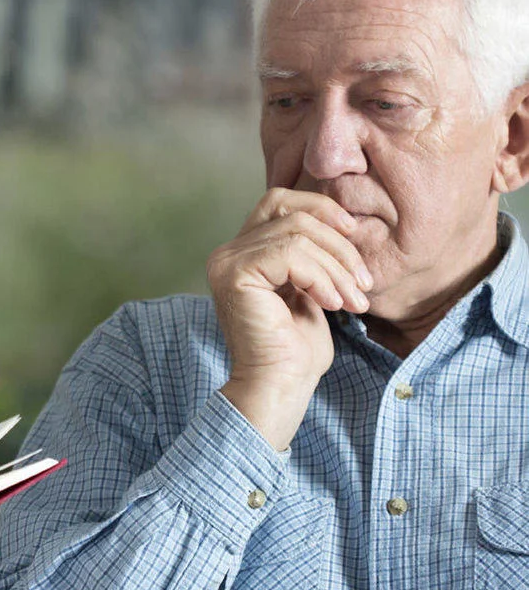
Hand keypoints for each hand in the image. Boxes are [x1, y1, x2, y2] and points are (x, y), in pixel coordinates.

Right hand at [206, 188, 371, 449]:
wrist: (279, 388)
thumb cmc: (297, 349)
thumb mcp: (312, 290)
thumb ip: (313, 255)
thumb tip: (344, 220)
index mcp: (243, 252)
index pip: (279, 201)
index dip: (321, 209)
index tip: (356, 237)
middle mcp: (227, 252)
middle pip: (292, 213)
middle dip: (338, 244)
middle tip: (363, 283)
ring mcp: (227, 262)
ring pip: (297, 234)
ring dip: (337, 267)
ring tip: (353, 301)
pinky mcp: (235, 275)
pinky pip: (290, 254)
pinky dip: (320, 277)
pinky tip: (330, 305)